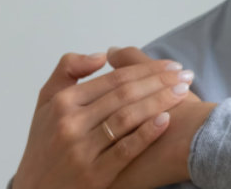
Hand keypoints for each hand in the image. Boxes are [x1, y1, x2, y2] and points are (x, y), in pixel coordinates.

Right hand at [12, 50, 195, 188]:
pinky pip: (126, 149)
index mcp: (62, 102)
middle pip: (124, 95)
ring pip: (127, 118)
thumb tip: (102, 55)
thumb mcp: (45, 103)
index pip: (113, 79)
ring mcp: (82, 150)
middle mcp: (71, 123)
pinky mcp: (94, 175)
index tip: (171, 66)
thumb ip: (67, 71)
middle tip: (185, 75)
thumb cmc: (45, 144)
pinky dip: (147, 133)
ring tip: (183, 93)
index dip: (146, 69)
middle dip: (159, 82)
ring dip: (160, 102)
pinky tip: (166, 120)